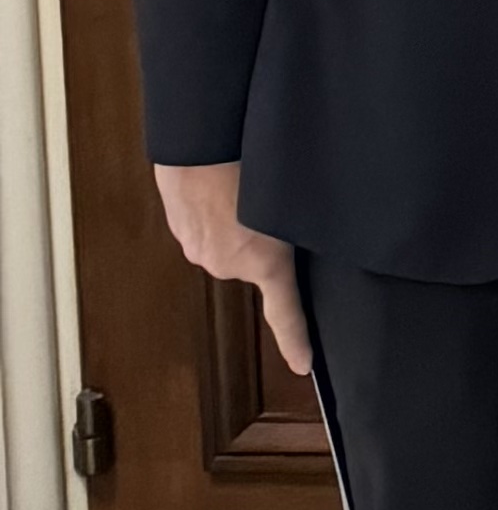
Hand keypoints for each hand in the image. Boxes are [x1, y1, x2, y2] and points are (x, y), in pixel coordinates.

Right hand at [156, 159, 308, 379]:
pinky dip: (214, 211)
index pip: (286, 313)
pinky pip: (205, 227)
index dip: (296, 341)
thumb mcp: (287, 200)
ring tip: (239, 187)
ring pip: (227, 242)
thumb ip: (294, 228)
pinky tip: (219, 184)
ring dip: (235, 221)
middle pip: (253, 260)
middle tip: (264, 203)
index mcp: (265, 262)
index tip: (304, 365)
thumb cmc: (247, 166)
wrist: (199, 144)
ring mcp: (199, 249)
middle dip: (261, 238)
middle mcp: (229, 265)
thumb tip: (296, 233)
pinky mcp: (181, 230)